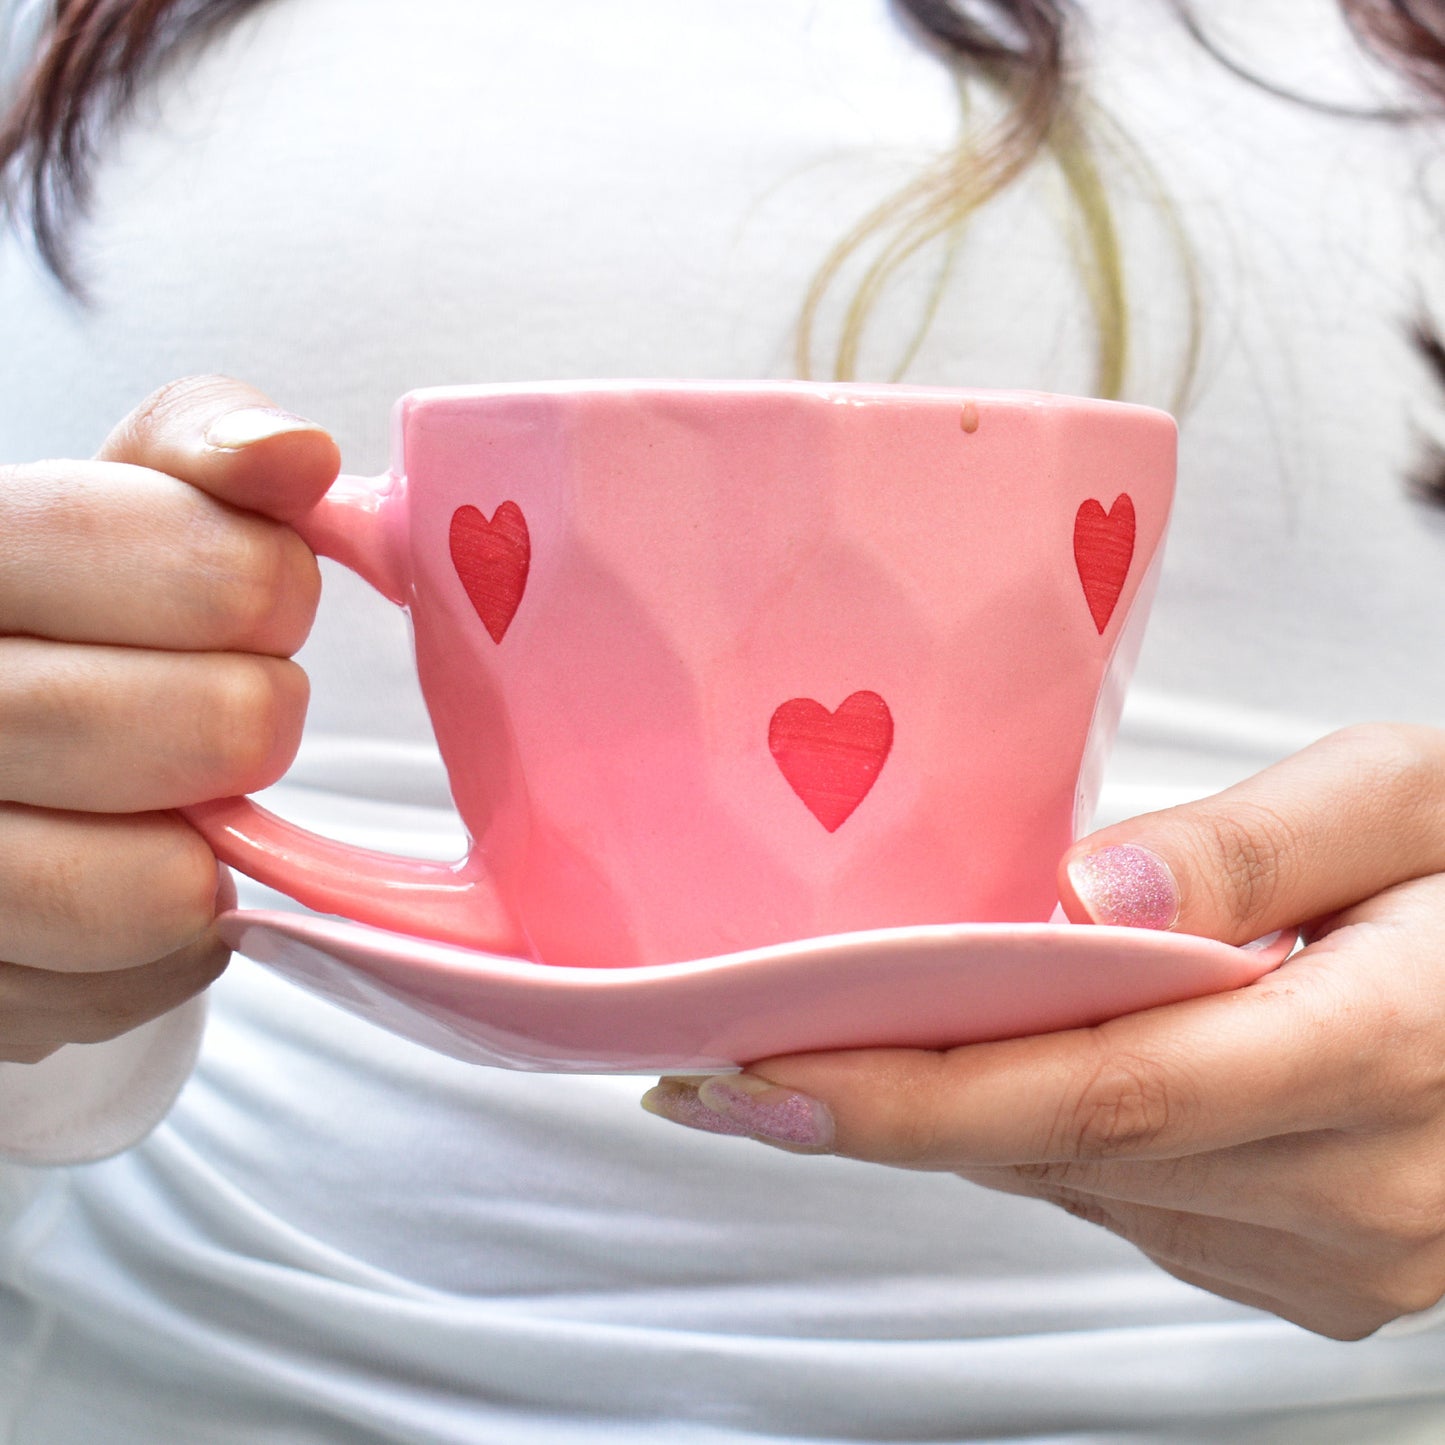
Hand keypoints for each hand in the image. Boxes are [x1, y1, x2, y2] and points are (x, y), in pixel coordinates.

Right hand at [0, 376, 337, 1062]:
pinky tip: (130, 868)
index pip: (204, 569)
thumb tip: (296, 456)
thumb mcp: (122, 501)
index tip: (261, 595)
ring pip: (165, 885)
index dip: (269, 583)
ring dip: (216, 841)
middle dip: (260, 716)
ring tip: (180, 798)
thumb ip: (203, 451)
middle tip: (232, 707)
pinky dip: (173, 936)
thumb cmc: (69, 617)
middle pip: (217, 729)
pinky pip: (146, 978)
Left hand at [643, 723, 1444, 1338]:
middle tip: (724, 1059)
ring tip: (827, 1056)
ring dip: (952, 1124)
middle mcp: (1360, 1189)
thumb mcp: (1416, 799)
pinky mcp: (1326, 1275)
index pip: (1093, 1091)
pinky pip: (1136, 1208)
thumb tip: (1091, 893)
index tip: (751, 1072)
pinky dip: (1042, 1144)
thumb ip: (1260, 840)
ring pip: (1084, 1188)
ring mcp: (1346, 1256)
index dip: (906, 1093)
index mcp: (1382, 1048)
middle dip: (880, 1108)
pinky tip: (993, 1077)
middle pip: (1060, 1151)